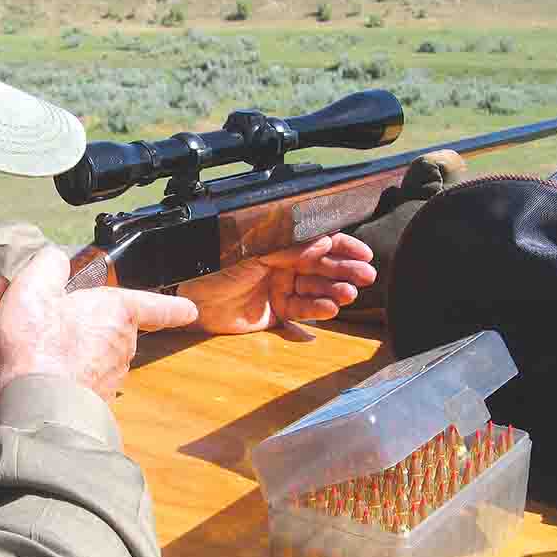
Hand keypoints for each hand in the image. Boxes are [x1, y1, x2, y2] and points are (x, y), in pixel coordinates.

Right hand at [0, 246, 198, 401]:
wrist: (36, 407)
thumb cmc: (38, 347)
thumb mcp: (33, 289)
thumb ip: (49, 265)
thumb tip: (56, 259)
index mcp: (116, 312)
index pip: (154, 306)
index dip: (172, 307)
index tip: (189, 310)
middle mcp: (123, 345)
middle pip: (115, 329)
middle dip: (93, 326)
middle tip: (60, 323)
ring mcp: (112, 377)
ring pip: (99, 356)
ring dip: (78, 353)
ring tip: (43, 349)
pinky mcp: (97, 402)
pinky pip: (85, 381)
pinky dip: (68, 376)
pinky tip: (43, 374)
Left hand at [179, 233, 375, 334]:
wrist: (191, 300)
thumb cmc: (213, 268)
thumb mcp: (253, 254)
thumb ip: (288, 250)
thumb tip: (322, 243)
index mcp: (277, 245)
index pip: (316, 243)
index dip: (341, 247)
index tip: (363, 254)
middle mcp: (281, 265)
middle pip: (321, 267)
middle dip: (345, 270)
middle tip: (366, 276)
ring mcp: (280, 289)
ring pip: (316, 289)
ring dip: (334, 291)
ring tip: (348, 295)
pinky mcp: (276, 313)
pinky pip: (302, 311)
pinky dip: (317, 310)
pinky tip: (331, 309)